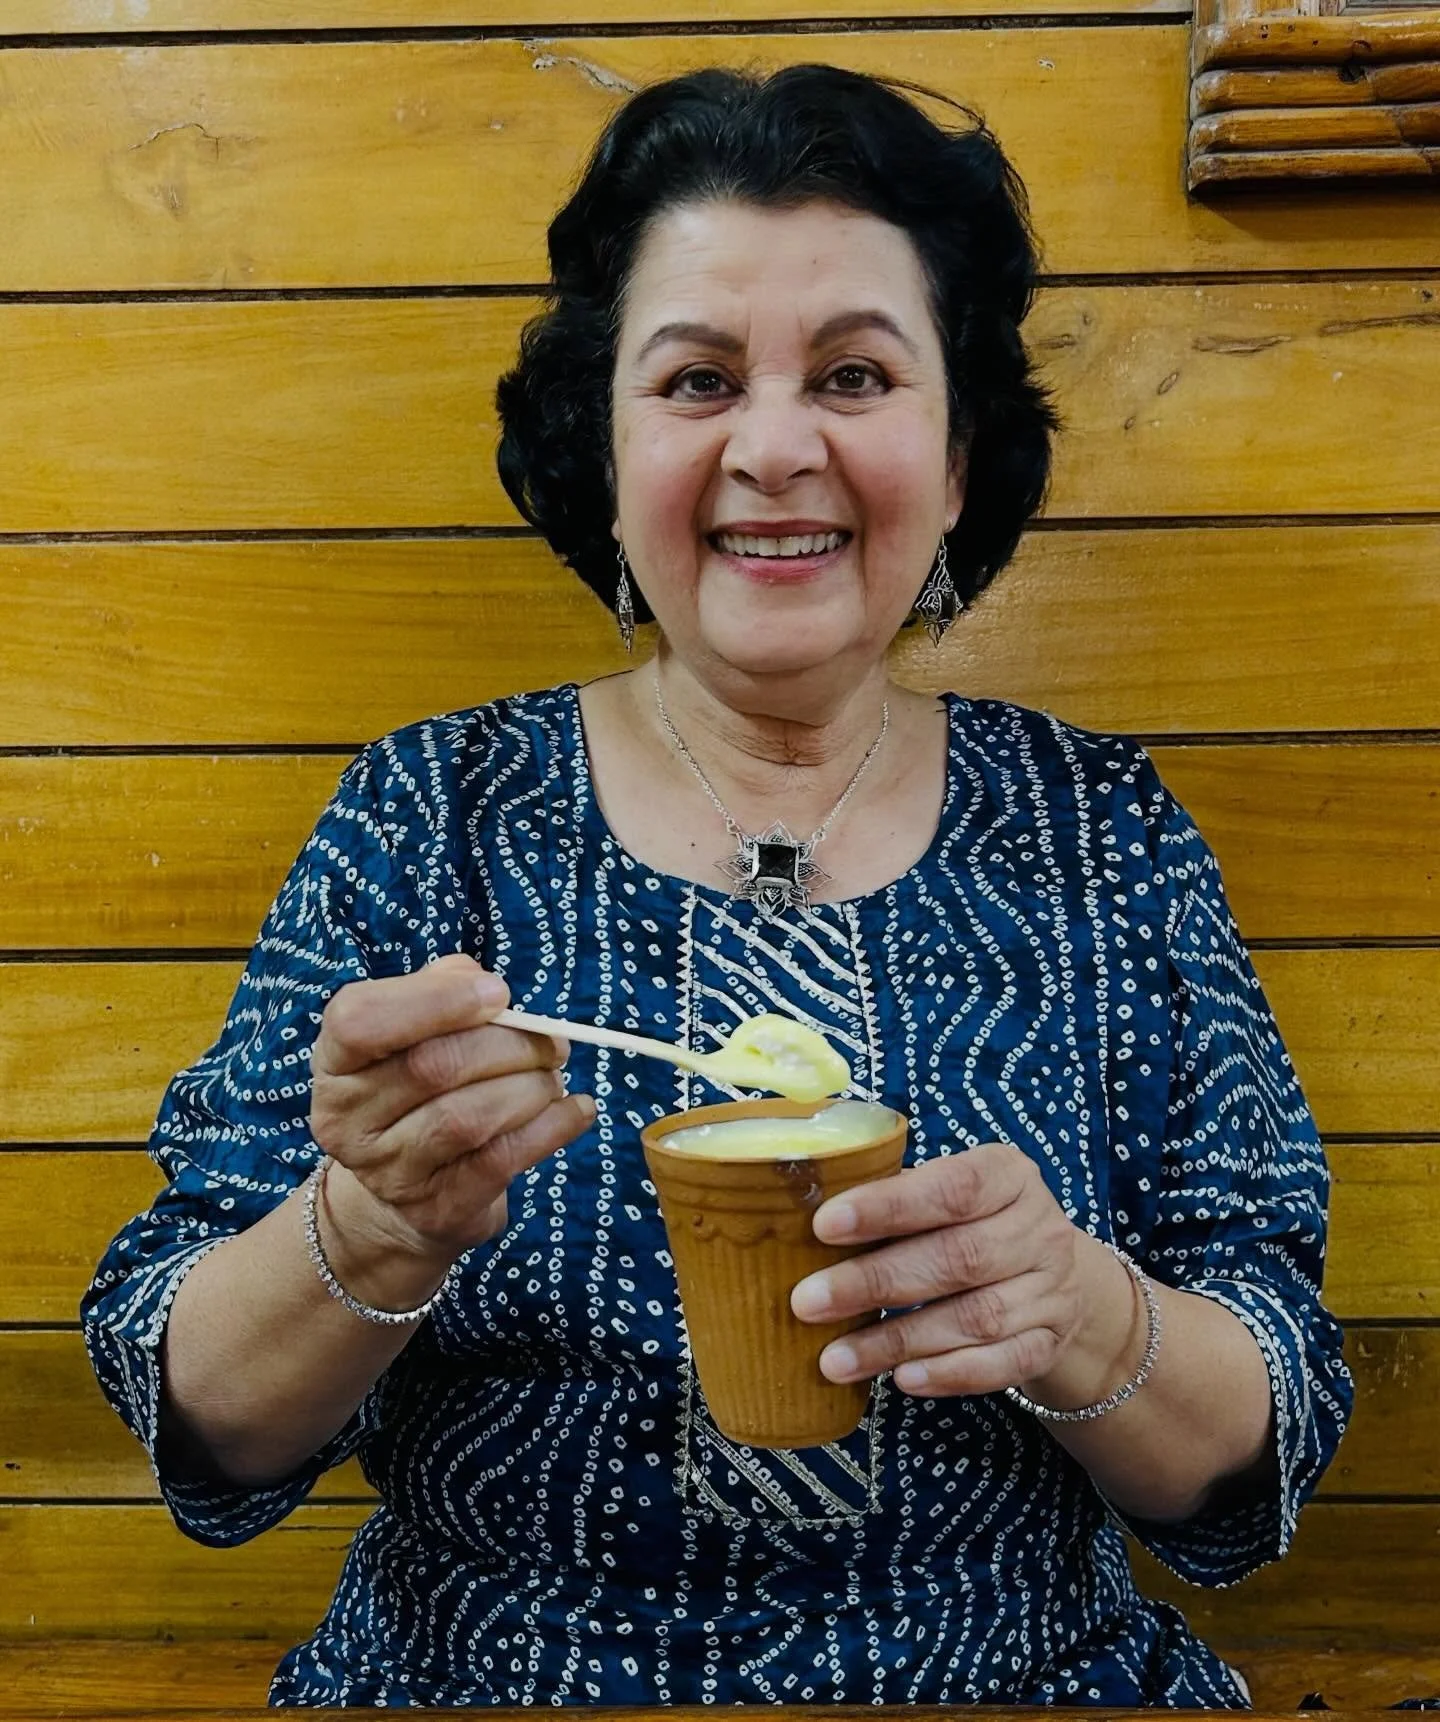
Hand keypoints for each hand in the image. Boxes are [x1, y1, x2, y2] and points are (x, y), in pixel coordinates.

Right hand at [310, 955, 595, 1280]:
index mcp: (336, 1061)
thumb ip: (442, 989)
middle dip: (510, 1045)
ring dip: (531, 1087)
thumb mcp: (417, 1031)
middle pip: (432, 1067)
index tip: (498, 994)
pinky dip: (552, 1127)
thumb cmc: (422, 1086)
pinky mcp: (437, 1208)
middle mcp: (348, 1120)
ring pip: (468, 1117)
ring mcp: (387, 1172)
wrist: (409, 1191)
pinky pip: (502, 1160)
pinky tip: (575, 1110)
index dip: (436, 1000)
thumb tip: (483, 985)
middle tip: (552, 1042)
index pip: (360, 1021)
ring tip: (552, 1077)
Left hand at [789, 1143, 1133, 1399]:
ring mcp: (1053, 1290)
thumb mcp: (945, 1194)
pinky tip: (901, 1379)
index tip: (823, 1225)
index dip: (887, 1207)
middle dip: (875, 1282)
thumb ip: (894, 1199)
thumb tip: (802, 1220)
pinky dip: (950, 1374)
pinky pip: (1002, 1365)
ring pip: (976, 1318)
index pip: (952, 1187)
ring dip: (898, 1340)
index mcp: (1008, 1175)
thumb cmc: (972, 1225)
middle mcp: (1040, 1229)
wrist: (1054, 1276)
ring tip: (835, 1358)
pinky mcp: (1051, 1342)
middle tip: (808, 1302)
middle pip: (958, 1258)